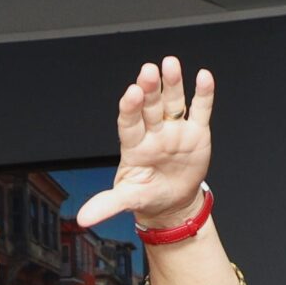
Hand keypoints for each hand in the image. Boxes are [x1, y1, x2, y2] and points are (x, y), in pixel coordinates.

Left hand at [76, 58, 213, 231]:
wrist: (173, 203)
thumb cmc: (146, 197)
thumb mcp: (126, 201)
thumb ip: (107, 205)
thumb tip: (82, 219)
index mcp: (134, 146)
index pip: (129, 123)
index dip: (130, 108)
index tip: (131, 94)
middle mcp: (153, 133)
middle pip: (150, 107)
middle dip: (150, 89)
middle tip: (148, 71)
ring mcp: (175, 130)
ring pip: (172, 102)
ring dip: (172, 83)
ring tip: (170, 64)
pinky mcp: (197, 132)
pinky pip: (200, 110)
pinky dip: (203, 94)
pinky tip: (203, 76)